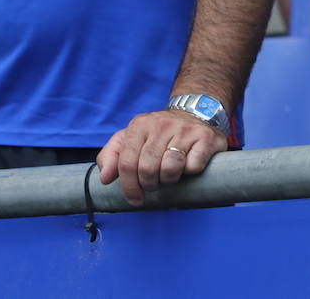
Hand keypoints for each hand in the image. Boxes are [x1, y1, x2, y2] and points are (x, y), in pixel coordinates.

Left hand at [96, 108, 226, 205]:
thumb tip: (105, 178)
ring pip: (170, 168)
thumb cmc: (160, 133)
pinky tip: (188, 165)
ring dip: (169, 180)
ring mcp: (184, 130)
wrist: (196, 112)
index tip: (135, 198)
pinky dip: (190, 172)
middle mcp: (161, 124)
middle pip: (147, 168)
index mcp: (139, 125)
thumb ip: (113, 155)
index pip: (126, 163)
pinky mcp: (205, 138)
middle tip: (154, 185)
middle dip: (149, 184)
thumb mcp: (132, 137)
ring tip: (170, 175)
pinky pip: (193, 166)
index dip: (128, 186)